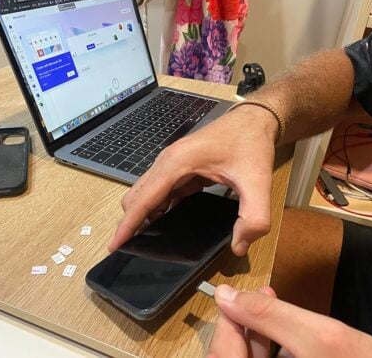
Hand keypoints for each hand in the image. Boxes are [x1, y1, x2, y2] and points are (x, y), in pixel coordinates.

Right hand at [110, 106, 278, 255]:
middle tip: (132, 251)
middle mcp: (166, 163)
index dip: (127, 226)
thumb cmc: (251, 144)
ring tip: (143, 243)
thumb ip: (253, 217)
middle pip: (136, 197)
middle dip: (130, 223)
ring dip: (142, 216)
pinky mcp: (179, 168)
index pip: (142, 200)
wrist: (254, 120)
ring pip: (145, 194)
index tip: (113, 247)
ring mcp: (171, 164)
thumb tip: (238, 246)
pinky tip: (163, 225)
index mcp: (176, 164)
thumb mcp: (258, 182)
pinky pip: (160, 192)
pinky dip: (156, 209)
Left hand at [208, 284, 371, 357]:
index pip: (223, 356)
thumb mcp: (322, 338)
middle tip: (257, 296)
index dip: (225, 325)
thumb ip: (268, 315)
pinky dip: (275, 350)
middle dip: (245, 327)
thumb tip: (225, 295)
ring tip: (271, 302)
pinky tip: (288, 332)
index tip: (229, 297)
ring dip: (260, 335)